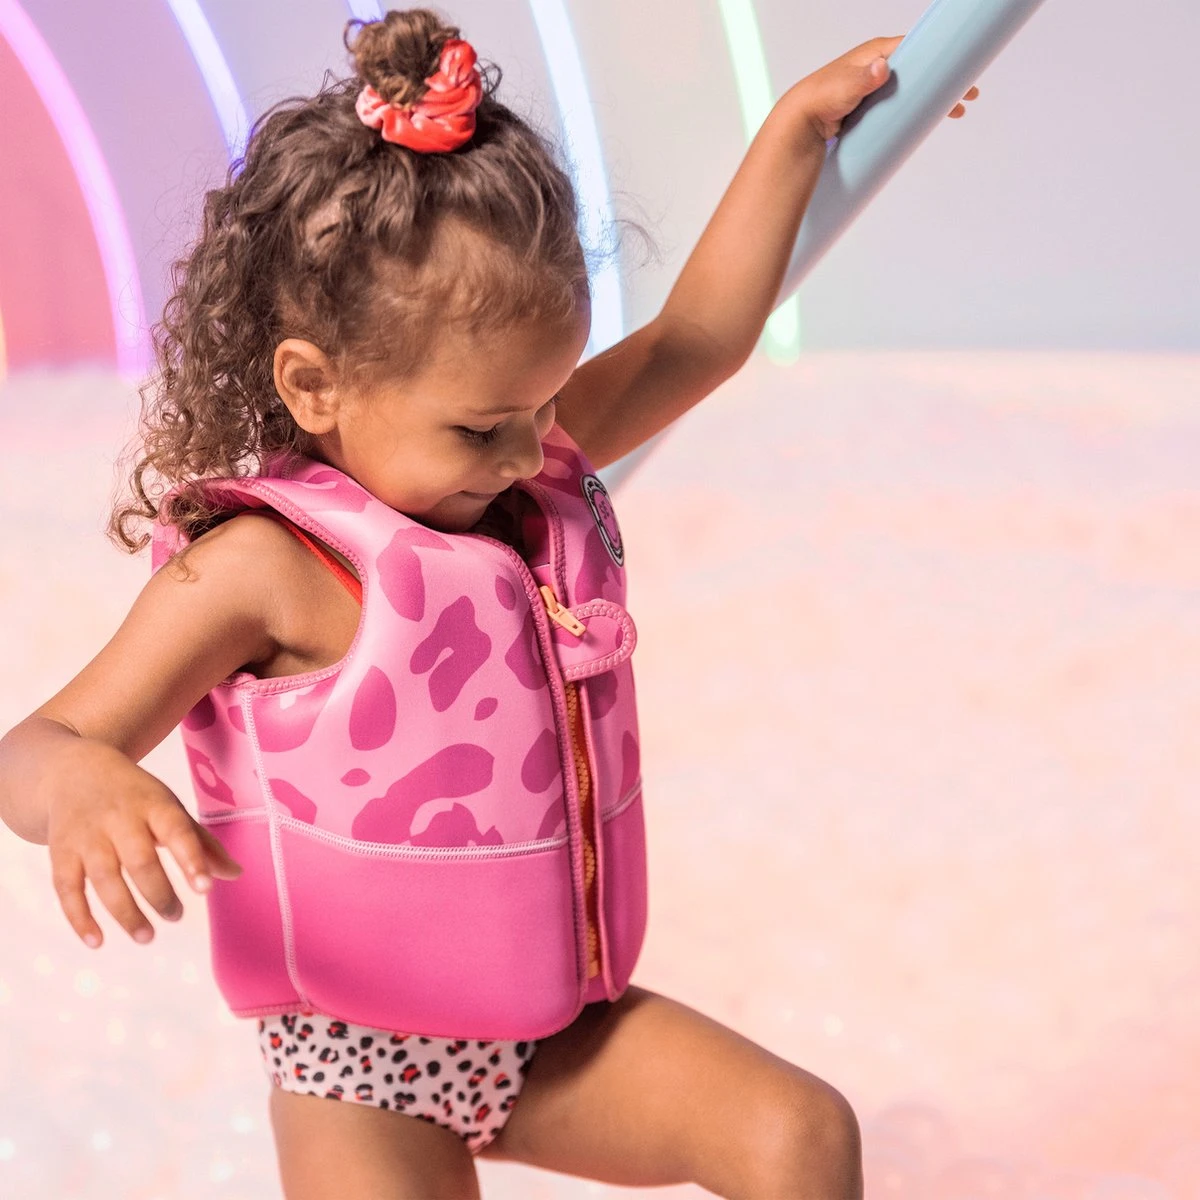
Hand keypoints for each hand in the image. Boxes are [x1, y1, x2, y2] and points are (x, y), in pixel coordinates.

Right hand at [45, 738, 242, 947]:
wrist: (73, 771)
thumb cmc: (135, 796)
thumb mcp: (170, 807)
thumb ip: (201, 842)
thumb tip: (235, 874)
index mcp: (155, 804)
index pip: (177, 830)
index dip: (191, 858)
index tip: (204, 888)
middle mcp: (119, 818)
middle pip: (139, 860)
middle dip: (158, 894)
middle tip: (175, 916)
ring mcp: (87, 836)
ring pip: (104, 878)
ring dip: (125, 912)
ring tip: (146, 936)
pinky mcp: (60, 853)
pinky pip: (67, 888)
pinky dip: (80, 917)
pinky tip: (97, 941)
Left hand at [791, 35, 979, 143]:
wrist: (801, 122)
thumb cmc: (819, 99)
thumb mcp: (842, 87)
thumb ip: (861, 79)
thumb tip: (882, 67)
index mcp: (876, 54)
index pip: (915, 49)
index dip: (939, 57)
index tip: (961, 68)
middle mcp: (879, 67)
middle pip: (920, 70)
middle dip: (945, 80)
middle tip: (969, 94)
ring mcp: (877, 88)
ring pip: (914, 89)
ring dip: (936, 98)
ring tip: (958, 110)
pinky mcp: (873, 107)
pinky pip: (902, 105)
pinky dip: (918, 110)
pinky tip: (932, 118)